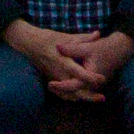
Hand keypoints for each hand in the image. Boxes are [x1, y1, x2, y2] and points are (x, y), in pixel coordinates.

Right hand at [9, 19, 128, 98]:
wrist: (30, 44)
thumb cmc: (48, 39)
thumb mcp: (66, 37)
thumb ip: (83, 38)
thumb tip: (98, 34)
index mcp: (63, 61)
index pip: (78, 73)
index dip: (90, 77)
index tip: (102, 79)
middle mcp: (59, 73)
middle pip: (75, 89)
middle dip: (89, 96)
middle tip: (103, 98)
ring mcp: (55, 79)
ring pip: (70, 94)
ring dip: (83, 98)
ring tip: (97, 98)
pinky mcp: (52, 81)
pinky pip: (62, 94)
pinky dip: (72, 97)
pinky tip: (82, 97)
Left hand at [47, 28, 133, 98]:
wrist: (118, 51)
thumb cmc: (102, 48)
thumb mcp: (86, 47)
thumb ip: (72, 48)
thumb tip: (58, 47)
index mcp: (91, 77)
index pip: (74, 86)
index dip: (62, 86)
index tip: (50, 84)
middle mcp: (93, 85)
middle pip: (74, 94)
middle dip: (61, 92)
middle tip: (48, 85)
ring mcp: (93, 86)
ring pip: (77, 94)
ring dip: (65, 92)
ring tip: (51, 86)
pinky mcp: (92, 85)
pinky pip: (80, 91)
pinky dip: (70, 89)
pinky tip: (60, 84)